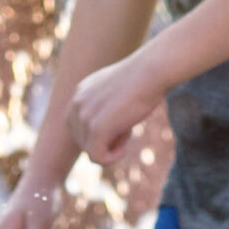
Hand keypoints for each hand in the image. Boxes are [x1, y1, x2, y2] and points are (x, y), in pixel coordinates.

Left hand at [64, 54, 167, 168]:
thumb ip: (104, 104)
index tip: (120, 121)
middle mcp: (76, 105)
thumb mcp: (116, 90)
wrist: (152, 70)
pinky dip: (111, 158)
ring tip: (128, 129)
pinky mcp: (96, 129)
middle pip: (83, 140)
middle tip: (126, 125)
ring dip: (111, 146)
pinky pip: (97, 158)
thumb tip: (106, 126)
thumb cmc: (144, 78)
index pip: (78, 127)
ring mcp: (84, 117)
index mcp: (79, 94)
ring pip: (90, 149)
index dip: (99, 131)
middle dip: (105, 139)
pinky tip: (124, 149)